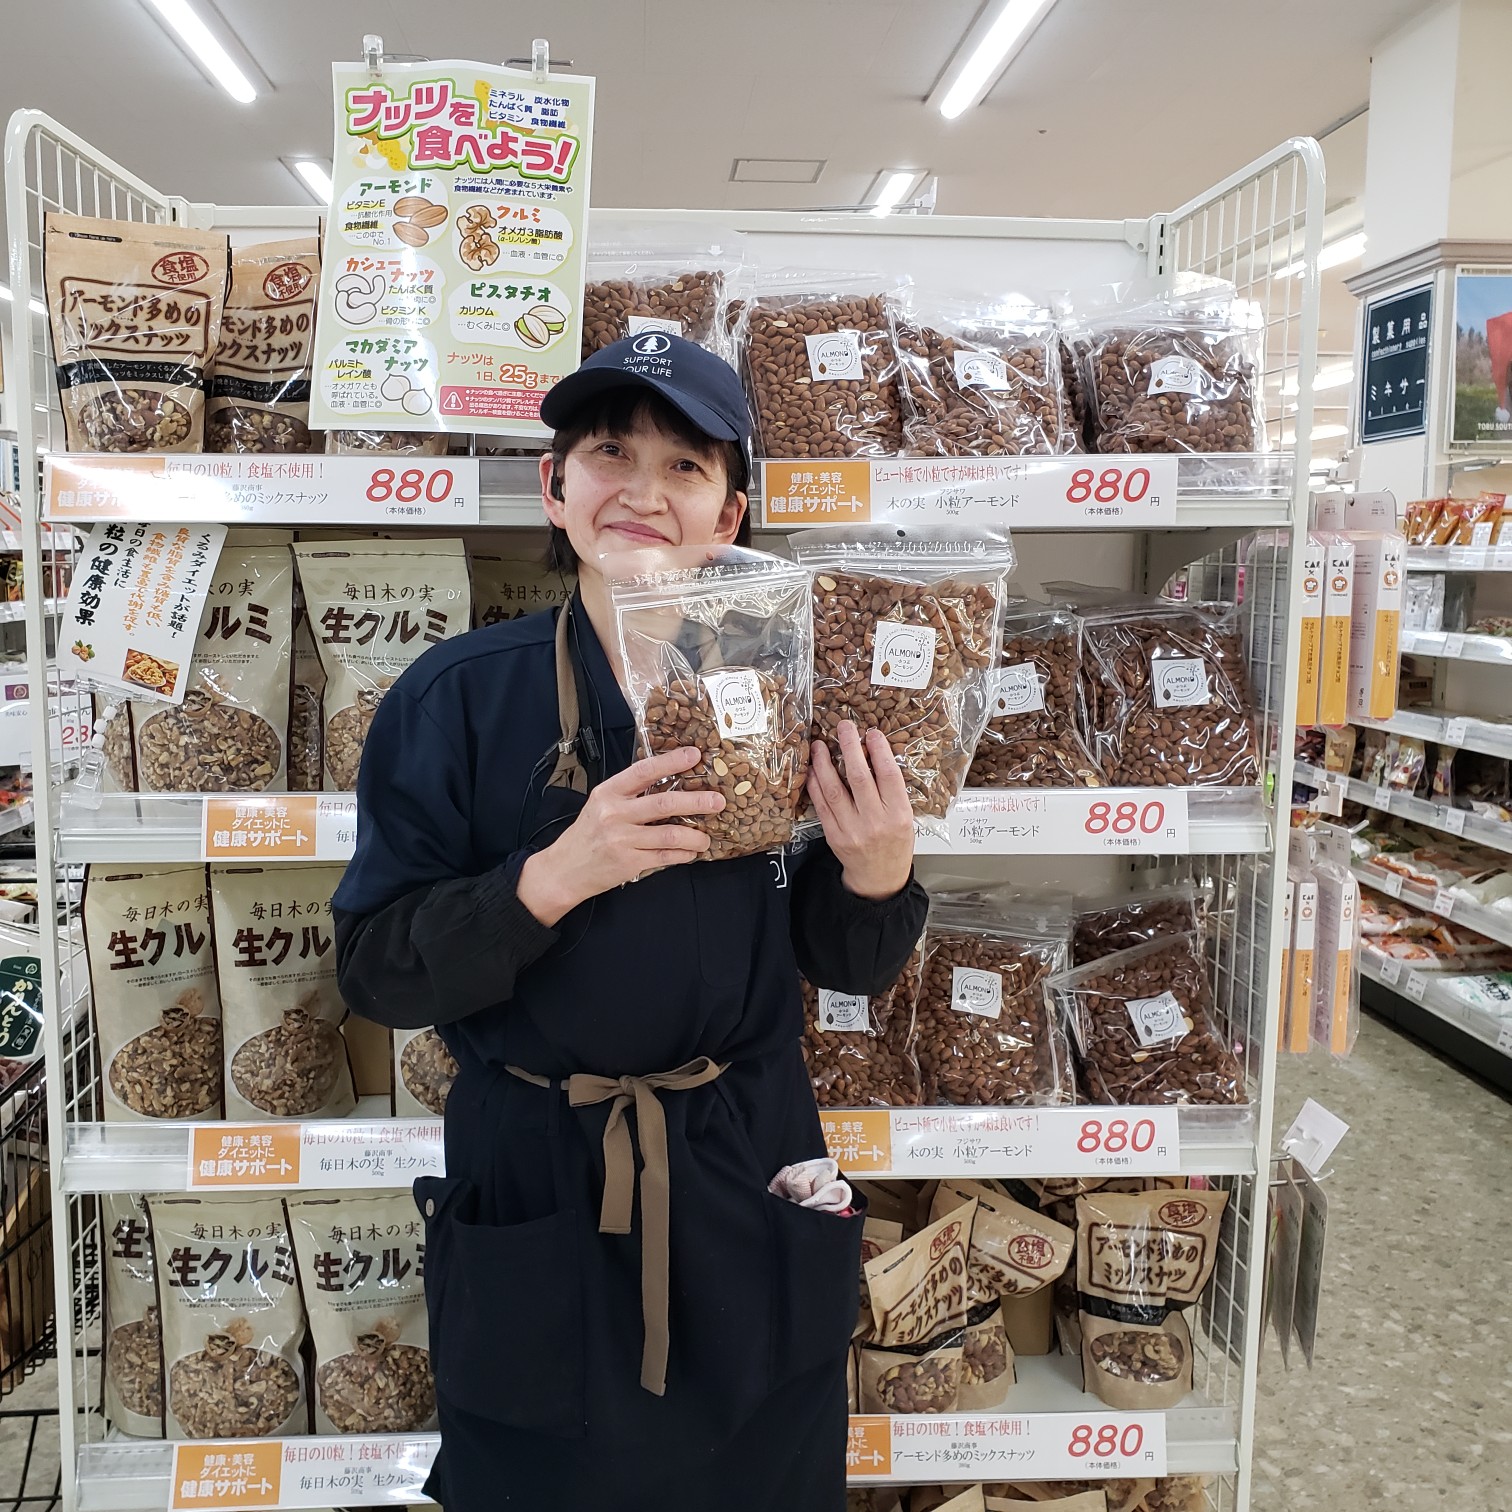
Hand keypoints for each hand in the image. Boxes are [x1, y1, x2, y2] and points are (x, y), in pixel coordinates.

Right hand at [517, 747, 723, 925]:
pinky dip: (683, 854)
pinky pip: (665, 856)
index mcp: (609, 792)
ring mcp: (622, 839)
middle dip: (697, 801)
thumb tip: (670, 782)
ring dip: (695, 836)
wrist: (564, 870)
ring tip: (706, 837)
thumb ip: (630, 794)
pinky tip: (690, 852)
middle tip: (717, 801)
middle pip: (664, 803)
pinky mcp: (628, 862)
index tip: (694, 755)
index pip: (643, 771)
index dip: (671, 762)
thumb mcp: (601, 805)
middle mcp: (614, 813)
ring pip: (670, 833)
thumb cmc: (587, 834)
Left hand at [806, 721, 914, 900]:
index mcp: (898, 815)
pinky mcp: (833, 835)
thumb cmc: (895, 843)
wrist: (879, 877)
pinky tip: (812, 770)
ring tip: (820, 745)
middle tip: (844, 727)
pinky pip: (820, 805)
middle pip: (860, 778)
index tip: (872, 733)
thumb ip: (891, 790)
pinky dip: (815, 785)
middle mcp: (875, 822)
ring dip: (824, 764)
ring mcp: (851, 829)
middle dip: (849, 748)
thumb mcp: (905, 817)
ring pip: (834, 790)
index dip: (880, 751)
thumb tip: (873, 754)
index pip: (889, 776)